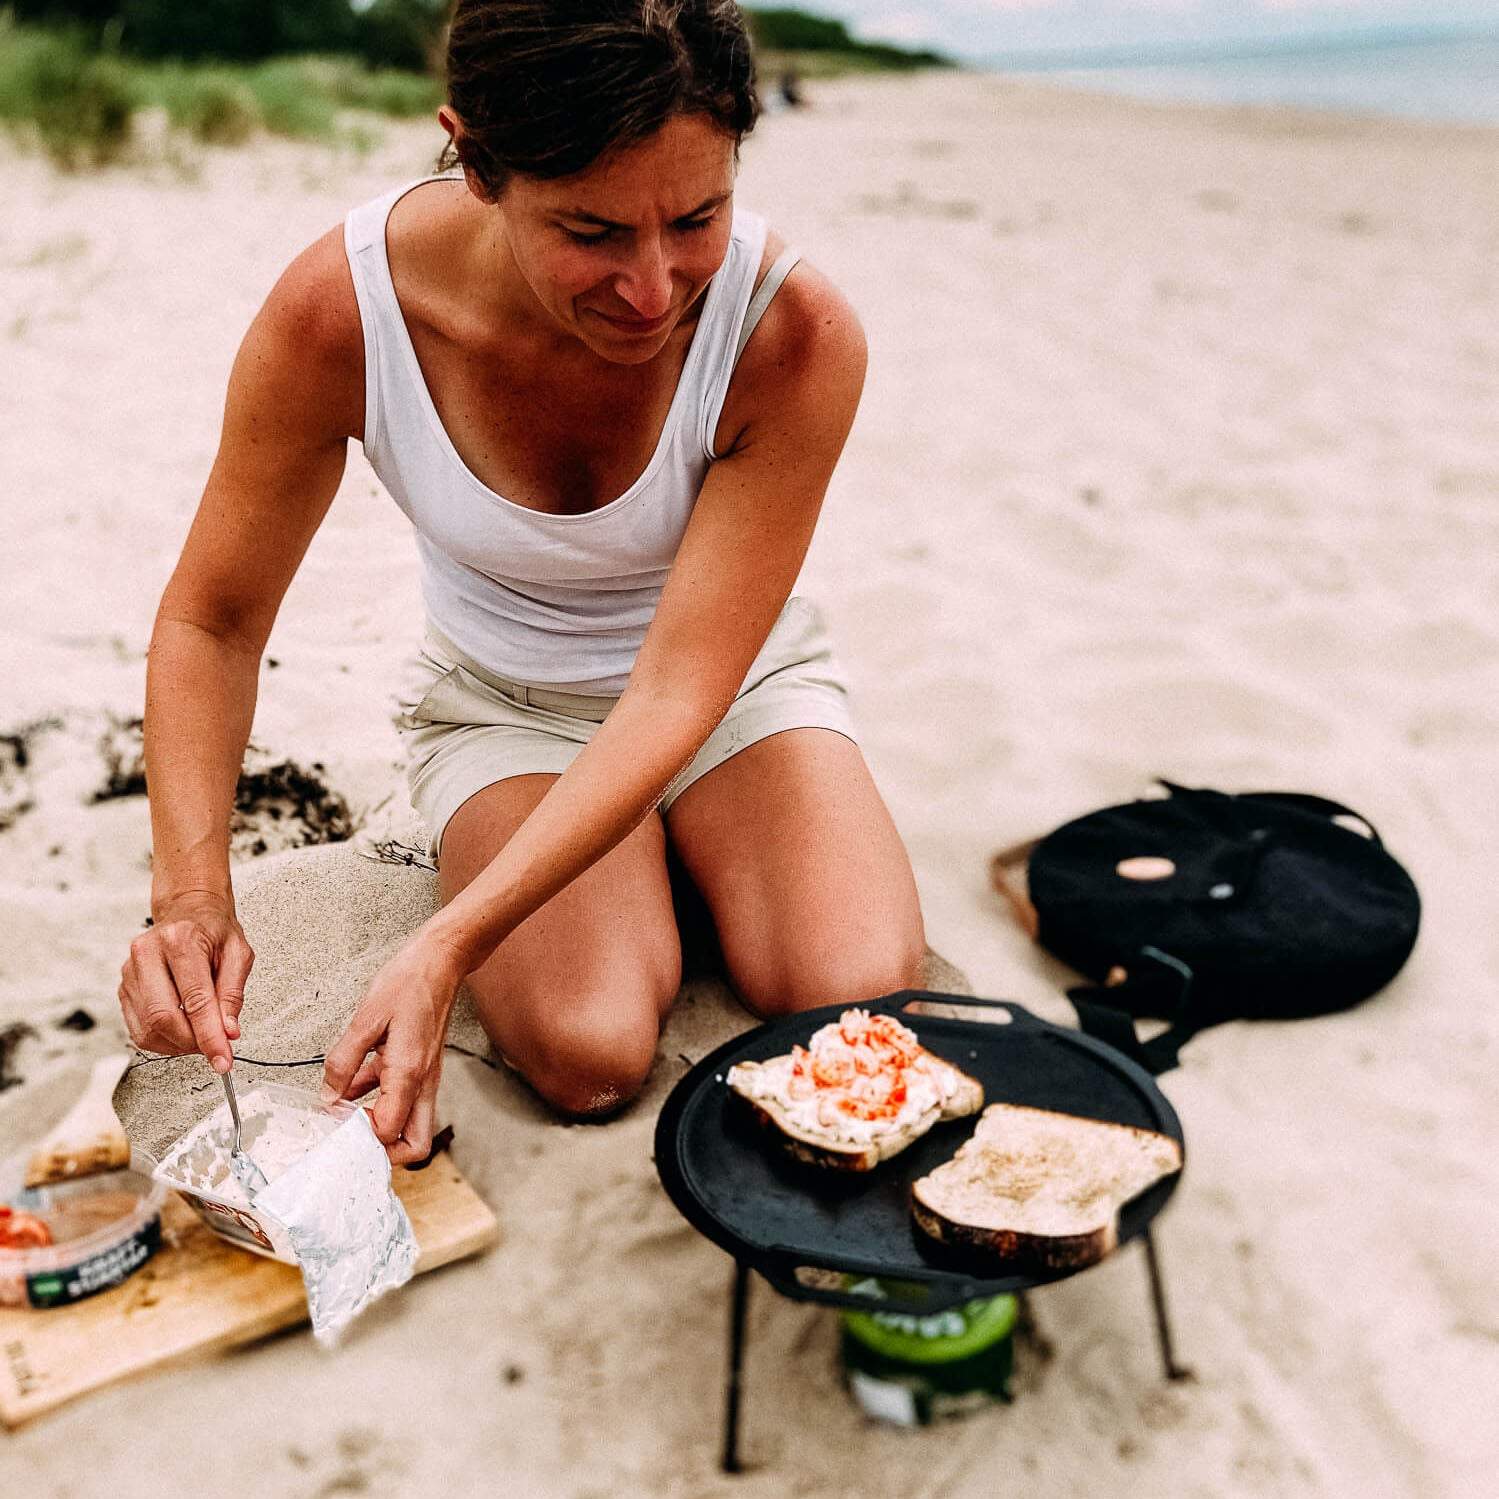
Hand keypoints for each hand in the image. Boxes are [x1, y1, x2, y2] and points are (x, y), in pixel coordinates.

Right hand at [118, 893, 253, 1072]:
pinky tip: (181, 1031)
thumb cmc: (213, 930)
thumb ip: (233, 994)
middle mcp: (148, 954)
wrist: (187, 911)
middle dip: (191, 1043)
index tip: (223, 1059)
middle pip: (163, 1017)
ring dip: (177, 1044)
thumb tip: (228, 1031)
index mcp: (180, 941)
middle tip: (214, 1047)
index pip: (196, 1000)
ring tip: (200, 1036)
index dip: (210, 1036)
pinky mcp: (123, 987)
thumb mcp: (238, 954)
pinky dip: (162, 1039)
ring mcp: (130, 971)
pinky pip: (138, 1027)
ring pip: (147, 1028)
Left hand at [321, 933, 463, 1164]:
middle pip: (415, 1145)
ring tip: (342, 1113)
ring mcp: (425, 1077)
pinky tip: (351, 1086)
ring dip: (379, 1127)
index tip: (335, 1126)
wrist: (440, 961)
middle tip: (351, 1139)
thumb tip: (327, 1095)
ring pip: (410, 1126)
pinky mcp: (421, 1068)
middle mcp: (423, 1082)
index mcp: (409, 1073)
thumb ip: (343, 1062)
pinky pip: (402, 1099)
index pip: (389, 1131)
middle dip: (385, 1152)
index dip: (360, 1136)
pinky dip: (378, 1101)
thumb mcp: (366, 1019)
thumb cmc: (409, 982)